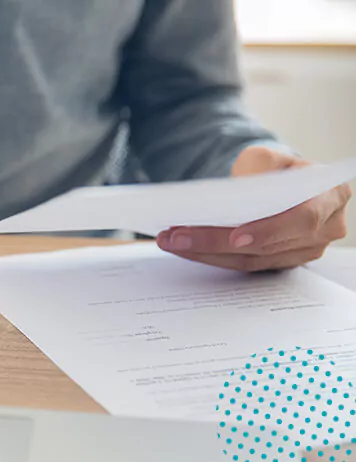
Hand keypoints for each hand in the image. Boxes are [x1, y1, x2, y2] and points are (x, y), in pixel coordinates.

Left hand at [156, 146, 350, 271]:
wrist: (279, 183)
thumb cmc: (275, 168)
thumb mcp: (267, 156)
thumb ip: (259, 166)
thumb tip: (236, 191)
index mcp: (331, 195)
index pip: (303, 219)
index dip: (269, 230)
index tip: (235, 237)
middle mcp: (326, 228)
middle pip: (267, 245)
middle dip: (215, 241)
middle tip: (176, 236)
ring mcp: (305, 250)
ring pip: (251, 260)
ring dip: (205, 252)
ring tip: (170, 241)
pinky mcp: (281, 262)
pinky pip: (244, 265)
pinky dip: (211, 256)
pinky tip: (184, 247)